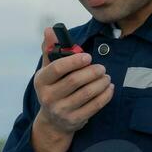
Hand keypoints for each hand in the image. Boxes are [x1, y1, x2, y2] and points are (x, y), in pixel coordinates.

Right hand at [31, 28, 114, 151]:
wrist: (53, 121)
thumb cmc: (53, 88)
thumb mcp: (48, 71)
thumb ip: (50, 50)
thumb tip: (49, 29)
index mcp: (41, 81)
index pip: (57, 68)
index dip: (75, 61)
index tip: (88, 57)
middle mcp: (48, 97)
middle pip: (74, 81)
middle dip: (92, 72)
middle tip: (102, 67)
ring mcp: (61, 110)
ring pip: (87, 93)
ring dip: (101, 83)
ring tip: (106, 76)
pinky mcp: (74, 120)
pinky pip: (94, 106)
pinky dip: (105, 95)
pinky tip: (109, 88)